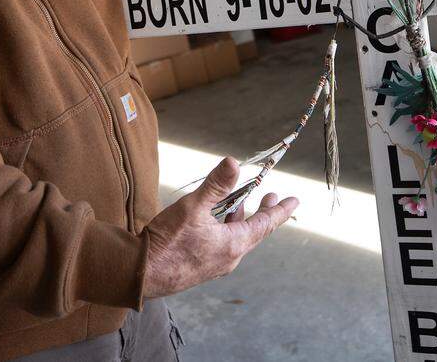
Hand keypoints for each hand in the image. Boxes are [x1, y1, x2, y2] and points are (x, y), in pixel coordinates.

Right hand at [142, 157, 297, 298]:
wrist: (141, 274)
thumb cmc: (168, 242)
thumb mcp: (193, 207)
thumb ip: (216, 184)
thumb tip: (234, 162)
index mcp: (234, 243)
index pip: (265, 224)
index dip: (280, 210)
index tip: (294, 201)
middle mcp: (230, 257)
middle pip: (253, 231)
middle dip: (263, 212)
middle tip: (271, 197)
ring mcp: (216, 264)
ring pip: (236, 238)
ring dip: (240, 218)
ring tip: (240, 202)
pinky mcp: (202, 267)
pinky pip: (223, 245)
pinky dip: (226, 228)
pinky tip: (214, 220)